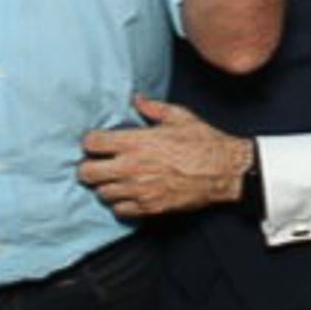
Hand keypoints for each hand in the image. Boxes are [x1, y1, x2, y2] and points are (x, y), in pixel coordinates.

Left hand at [78, 99, 248, 220]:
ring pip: (101, 194)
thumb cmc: (203, 142)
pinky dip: (120, 204)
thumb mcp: (179, 116)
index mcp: (135, 142)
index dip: (91, 143)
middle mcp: (131, 167)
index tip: (97, 144)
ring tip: (115, 180)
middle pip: (87, 173)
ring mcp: (138, 190)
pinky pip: (119, 210)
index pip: (92, 143)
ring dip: (105, 186)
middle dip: (89, 168)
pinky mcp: (149, 207)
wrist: (223, 171)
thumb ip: (152, 108)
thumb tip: (136, 99)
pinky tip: (128, 195)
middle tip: (98, 165)